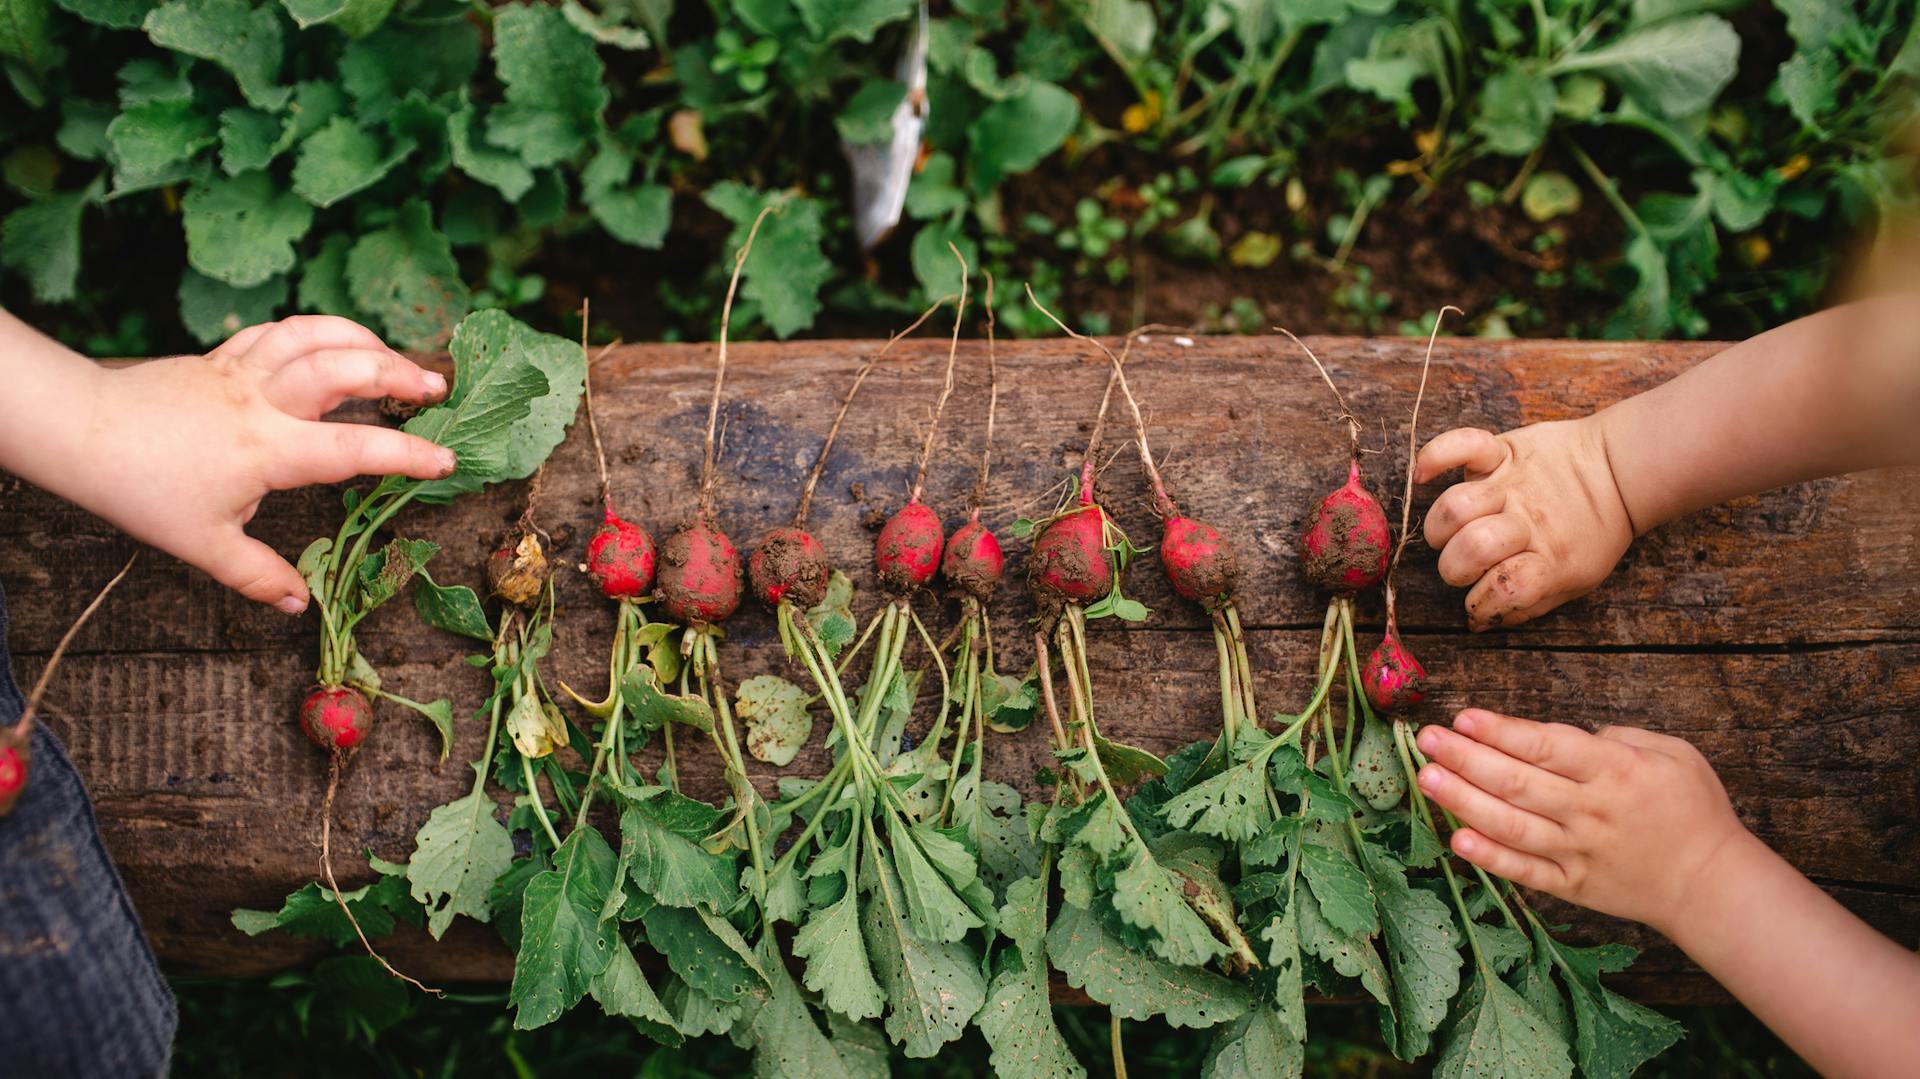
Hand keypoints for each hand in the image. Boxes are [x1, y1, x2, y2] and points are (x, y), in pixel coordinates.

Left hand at [66, 317, 452, 611]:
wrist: (80, 431)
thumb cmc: (140, 488)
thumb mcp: (202, 544)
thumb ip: (257, 574)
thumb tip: (298, 603)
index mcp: (268, 450)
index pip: (354, 451)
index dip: (407, 456)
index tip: (445, 460)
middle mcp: (264, 402)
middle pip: (343, 370)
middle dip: (397, 374)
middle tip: (437, 388)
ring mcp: (242, 372)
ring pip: (313, 336)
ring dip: (362, 339)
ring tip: (394, 355)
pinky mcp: (221, 358)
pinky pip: (277, 332)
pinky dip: (313, 332)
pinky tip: (330, 343)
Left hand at [1412, 708, 1751, 933]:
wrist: (1713, 885)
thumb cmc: (1694, 810)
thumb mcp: (1674, 753)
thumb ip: (1619, 738)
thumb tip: (1565, 736)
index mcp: (1615, 770)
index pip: (1546, 746)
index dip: (1501, 731)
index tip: (1463, 717)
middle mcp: (1591, 810)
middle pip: (1517, 782)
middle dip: (1466, 758)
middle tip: (1426, 739)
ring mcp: (1579, 851)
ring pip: (1511, 824)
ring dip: (1464, 801)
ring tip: (1427, 778)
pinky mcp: (1572, 885)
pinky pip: (1524, 871)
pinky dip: (1489, 856)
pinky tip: (1457, 838)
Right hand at [1414, 417, 1635, 629]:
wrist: (1621, 469)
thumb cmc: (1594, 532)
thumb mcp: (1577, 581)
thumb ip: (1529, 604)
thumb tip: (1478, 623)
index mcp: (1551, 560)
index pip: (1504, 589)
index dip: (1481, 605)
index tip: (1480, 604)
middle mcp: (1528, 522)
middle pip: (1472, 548)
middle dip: (1455, 567)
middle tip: (1465, 565)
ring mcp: (1513, 484)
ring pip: (1457, 505)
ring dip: (1442, 527)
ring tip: (1452, 532)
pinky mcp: (1504, 452)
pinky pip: (1463, 445)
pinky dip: (1437, 456)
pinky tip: (1423, 475)